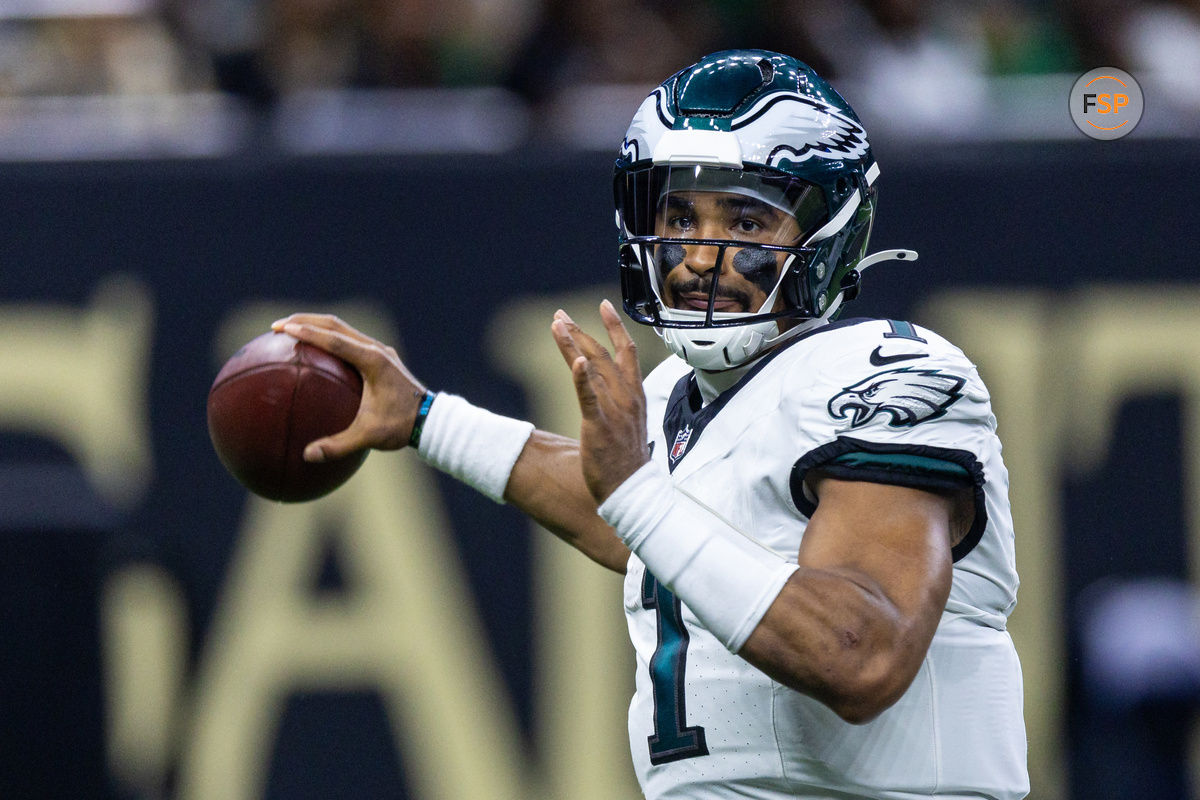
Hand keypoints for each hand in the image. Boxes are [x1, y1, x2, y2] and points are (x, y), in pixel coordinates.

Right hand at [270, 313, 426, 461]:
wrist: (431, 420)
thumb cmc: (401, 426)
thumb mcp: (370, 436)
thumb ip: (339, 445)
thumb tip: (308, 456)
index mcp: (373, 360)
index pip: (334, 339)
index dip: (308, 332)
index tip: (283, 328)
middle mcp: (376, 349)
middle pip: (335, 325)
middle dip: (305, 320)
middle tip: (277, 326)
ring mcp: (379, 351)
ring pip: (343, 329)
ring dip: (316, 326)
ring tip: (290, 331)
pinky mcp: (380, 357)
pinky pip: (350, 341)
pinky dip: (329, 340)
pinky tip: (314, 353)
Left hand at [551, 300, 650, 503]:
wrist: (634, 491)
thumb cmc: (627, 462)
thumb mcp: (628, 425)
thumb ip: (618, 405)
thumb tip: (608, 396)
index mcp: (634, 396)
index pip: (627, 352)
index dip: (615, 326)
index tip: (604, 305)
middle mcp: (626, 397)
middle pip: (603, 354)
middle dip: (581, 331)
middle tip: (560, 316)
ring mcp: (613, 411)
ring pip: (592, 368)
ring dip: (574, 344)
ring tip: (557, 325)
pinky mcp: (599, 426)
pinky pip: (590, 398)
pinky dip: (582, 378)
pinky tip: (575, 361)